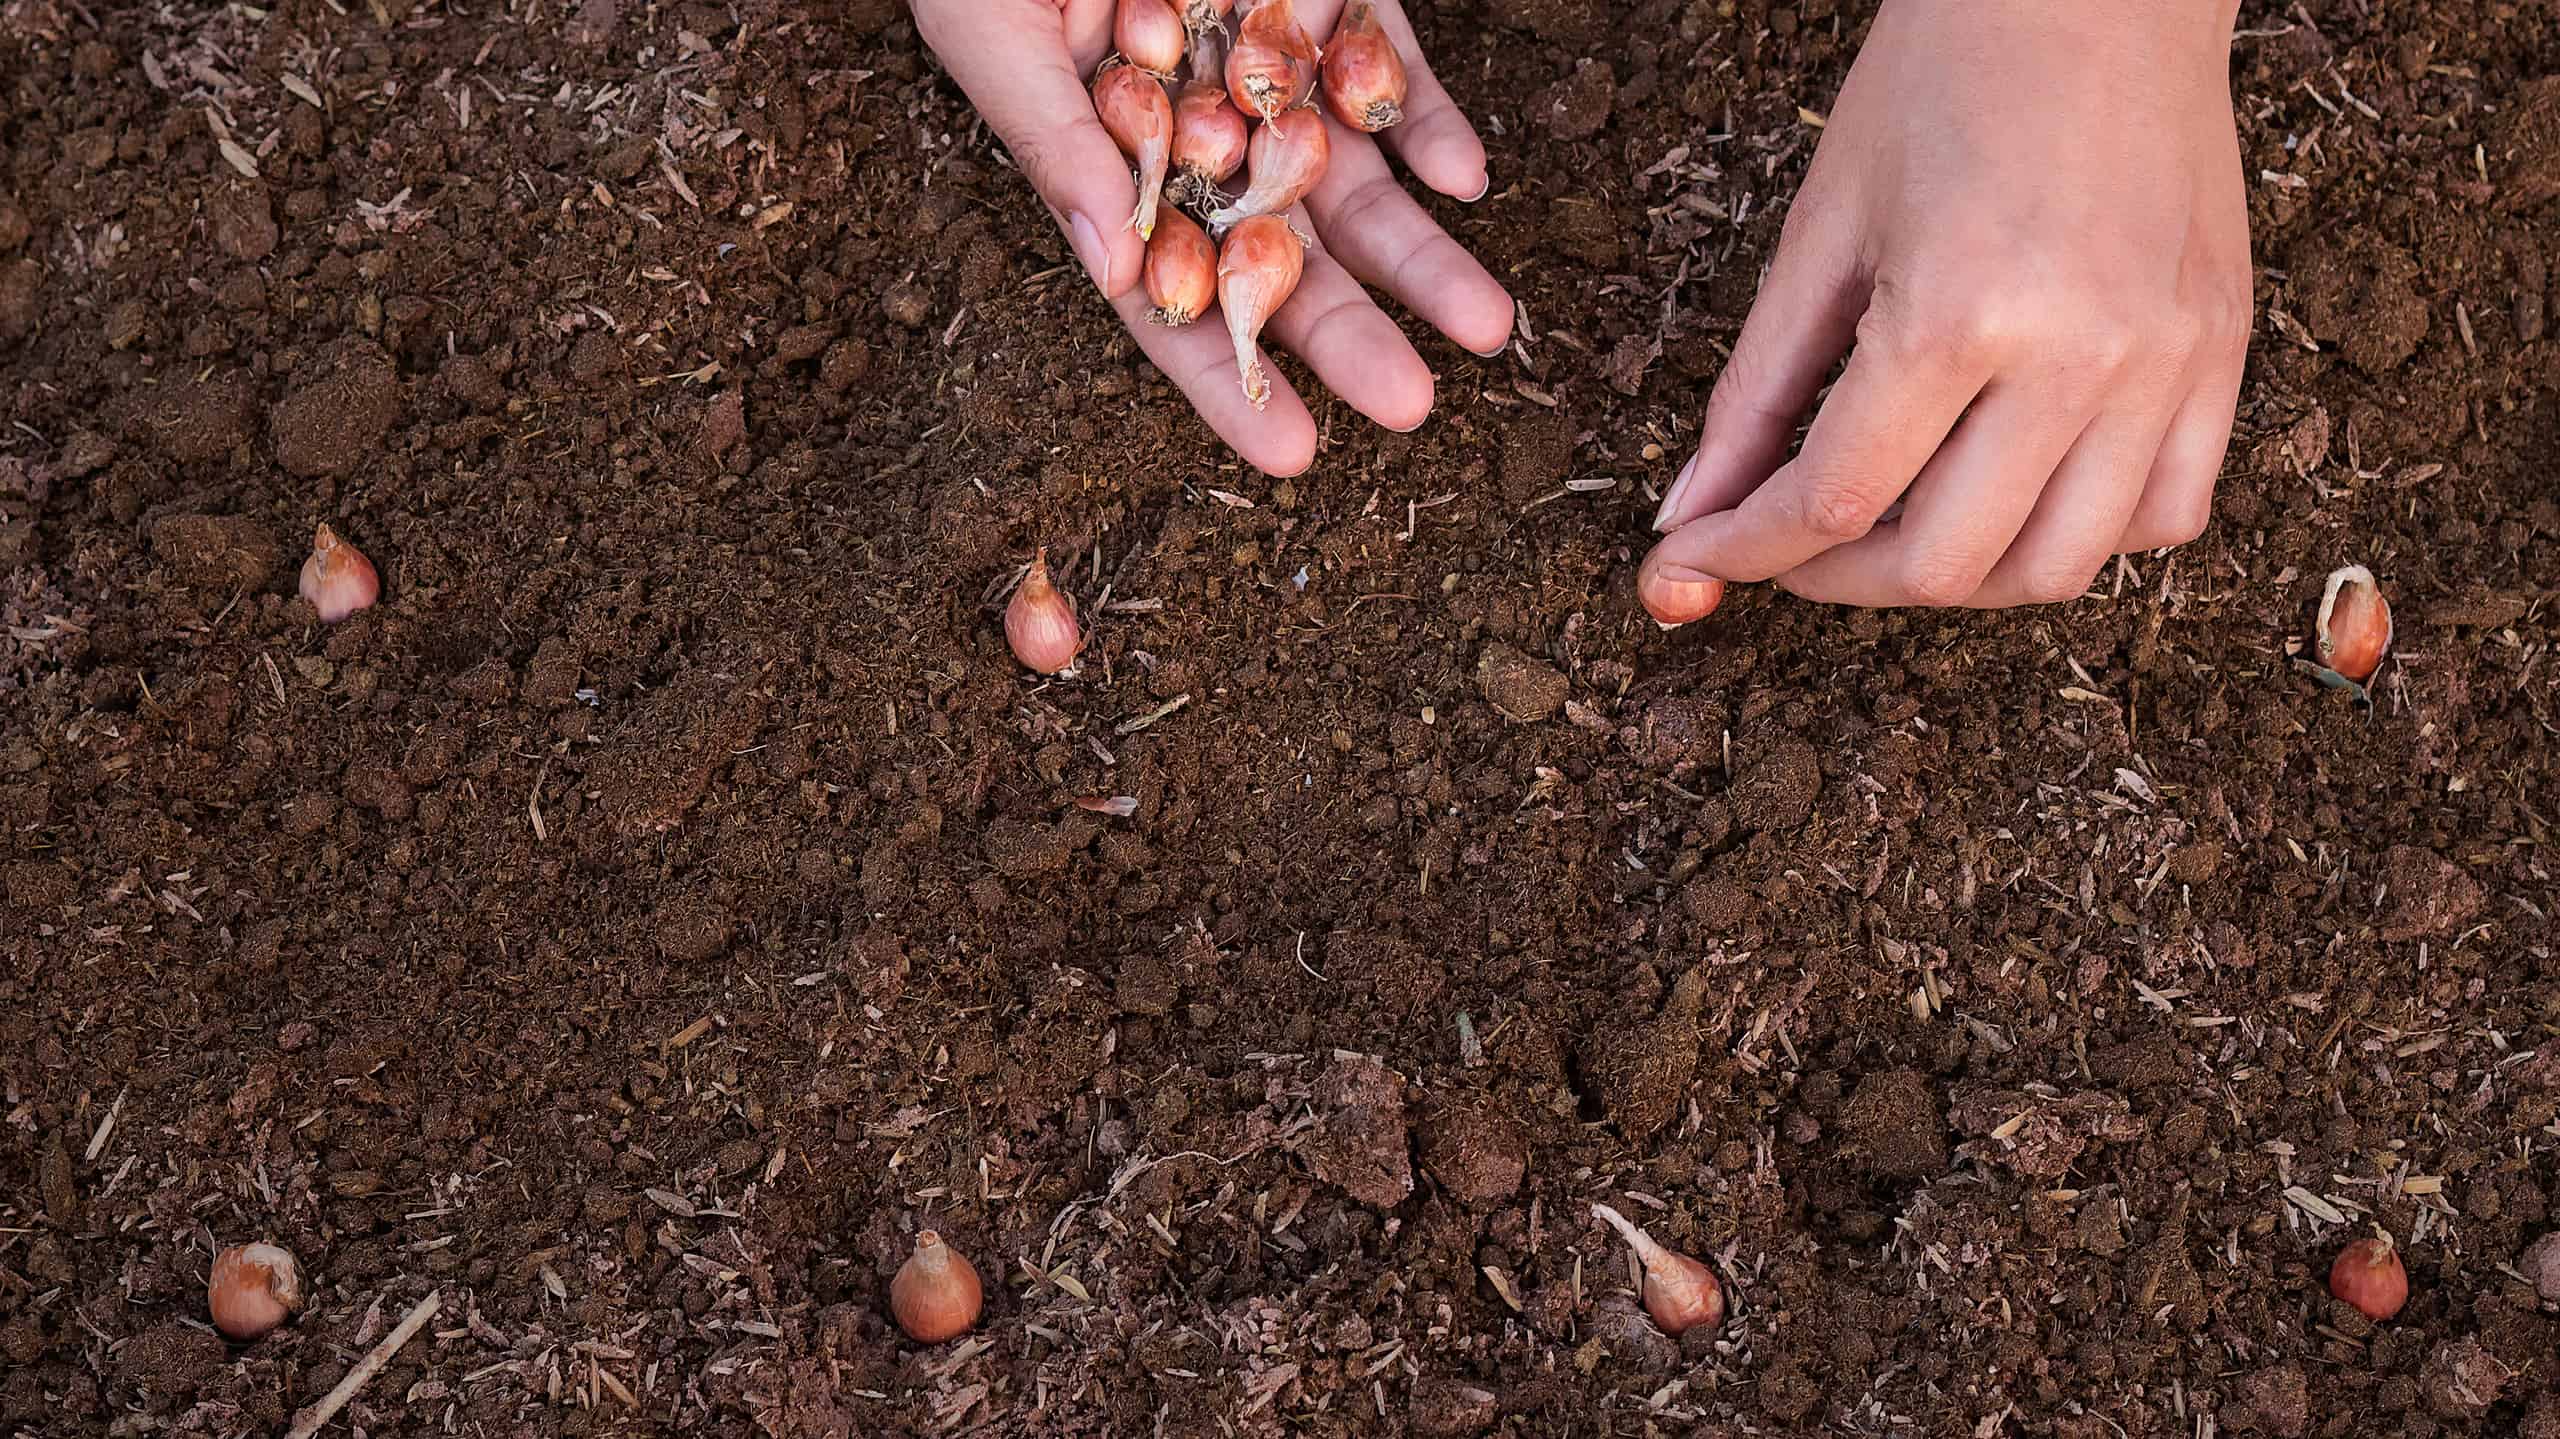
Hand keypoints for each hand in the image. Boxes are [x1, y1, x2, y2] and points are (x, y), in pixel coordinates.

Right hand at [911, 0, 1513, 474]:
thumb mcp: (992, 23)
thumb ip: (1053, 137)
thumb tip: (1110, 270)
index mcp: (1107, 161)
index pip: (1171, 297)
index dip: (1230, 379)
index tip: (1292, 455)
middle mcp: (1200, 128)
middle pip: (1284, 256)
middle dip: (1349, 333)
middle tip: (1411, 407)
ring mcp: (1272, 59)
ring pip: (1358, 179)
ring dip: (1423, 254)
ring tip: (1488, 328)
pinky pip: (1388, 69)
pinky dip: (1429, 119)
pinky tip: (1466, 178)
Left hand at [1643, 0, 2249, 608]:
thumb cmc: (1945, 75)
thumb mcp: (1820, 231)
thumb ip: (1755, 392)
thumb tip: (1692, 512)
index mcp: (1960, 314)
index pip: (1835, 503)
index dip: (1748, 549)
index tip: (1693, 558)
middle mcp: (2079, 358)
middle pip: (1946, 564)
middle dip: (1839, 579)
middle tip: (1789, 547)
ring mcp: (2167, 364)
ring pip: (2058, 567)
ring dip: (1958, 577)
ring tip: (1896, 530)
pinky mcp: (2222, 353)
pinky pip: (2166, 513)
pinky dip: (2080, 535)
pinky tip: (2015, 492)